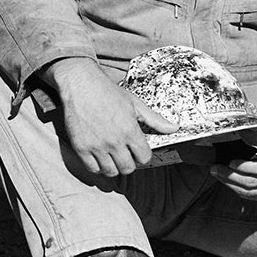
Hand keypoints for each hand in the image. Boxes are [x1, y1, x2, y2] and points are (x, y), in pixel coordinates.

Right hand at [47, 58, 177, 176]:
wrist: (81, 85)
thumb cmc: (109, 92)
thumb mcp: (135, 104)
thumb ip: (154, 119)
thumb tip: (174, 128)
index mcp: (130, 131)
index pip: (144, 157)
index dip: (142, 155)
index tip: (137, 150)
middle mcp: (114, 141)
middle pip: (128, 168)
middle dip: (129, 163)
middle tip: (125, 154)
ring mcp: (97, 146)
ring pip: (111, 172)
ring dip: (114, 167)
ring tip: (112, 157)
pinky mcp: (81, 147)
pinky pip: (92, 169)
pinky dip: (97, 166)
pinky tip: (99, 157)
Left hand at [210, 126, 256, 200]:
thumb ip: (255, 135)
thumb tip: (235, 131)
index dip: (245, 168)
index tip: (231, 162)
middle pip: (252, 183)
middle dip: (230, 176)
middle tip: (215, 168)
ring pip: (249, 192)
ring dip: (230, 183)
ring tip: (217, 174)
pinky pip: (250, 196)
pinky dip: (236, 189)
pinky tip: (226, 180)